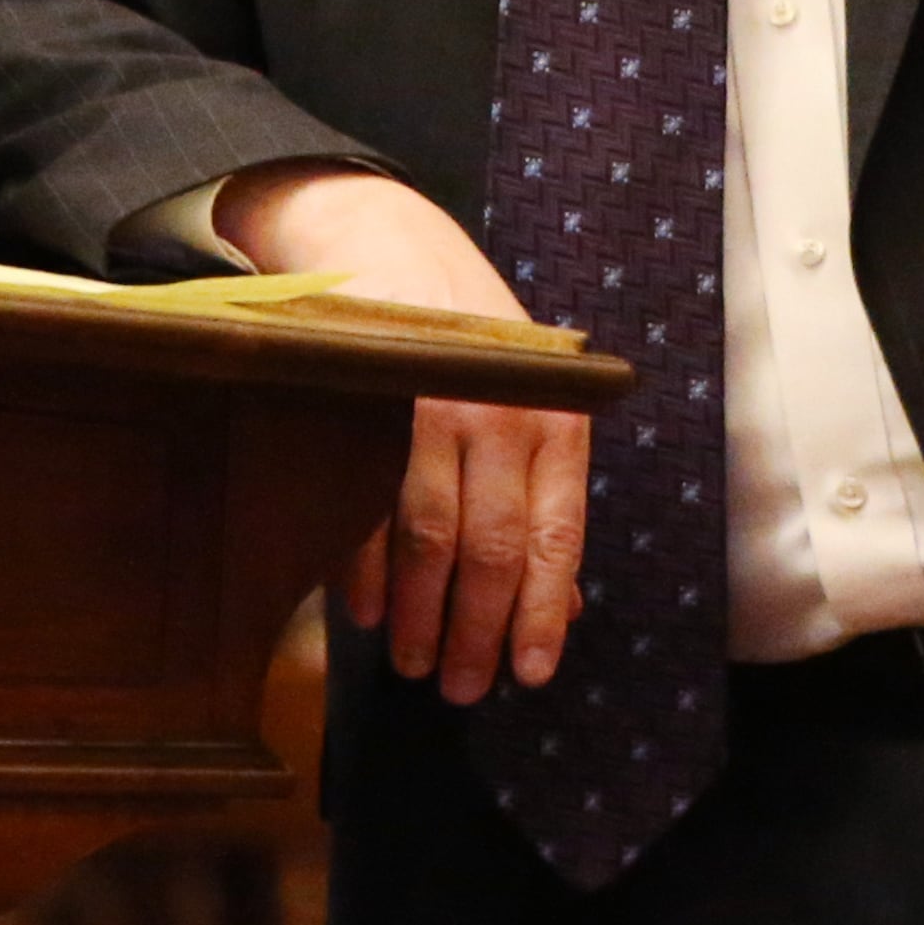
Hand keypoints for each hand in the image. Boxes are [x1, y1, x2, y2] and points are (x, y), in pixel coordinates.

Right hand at [215, 162, 588, 703]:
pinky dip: (363, 571)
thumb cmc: (467, 336)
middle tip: (461, 689)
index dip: (540, 614)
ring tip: (413, 661)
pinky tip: (365, 611)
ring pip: (427, 539)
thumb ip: (544, 498)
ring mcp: (426, 408)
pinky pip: (365, 508)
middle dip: (476, 633)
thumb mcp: (528, 400)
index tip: (529, 674)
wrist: (383, 235)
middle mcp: (496, 413)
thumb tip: (560, 608)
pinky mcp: (364, 405)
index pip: (555, 536)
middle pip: (490, 550)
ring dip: (418, 616)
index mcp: (552, 416)